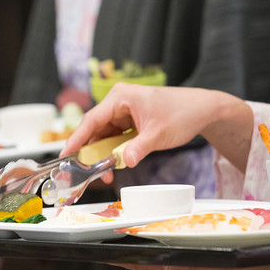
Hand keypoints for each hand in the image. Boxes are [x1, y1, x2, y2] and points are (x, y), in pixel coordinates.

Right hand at [62, 84, 254, 172]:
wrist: (203, 110)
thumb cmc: (182, 113)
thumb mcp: (158, 134)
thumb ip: (138, 148)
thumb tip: (123, 162)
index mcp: (121, 97)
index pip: (91, 120)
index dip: (77, 139)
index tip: (66, 155)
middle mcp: (118, 101)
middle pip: (94, 129)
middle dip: (90, 152)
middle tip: (83, 172)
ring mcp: (123, 111)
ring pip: (103, 135)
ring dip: (102, 154)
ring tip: (103, 172)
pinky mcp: (129, 120)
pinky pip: (114, 137)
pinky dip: (112, 151)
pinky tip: (113, 164)